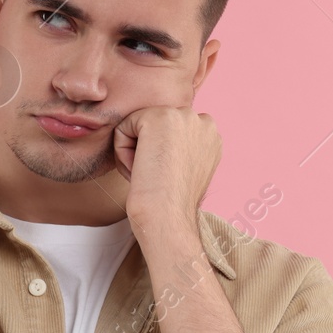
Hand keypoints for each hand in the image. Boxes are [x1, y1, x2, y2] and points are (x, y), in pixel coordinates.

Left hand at [112, 104, 221, 234]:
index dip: (159, 157)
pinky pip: (123, 128)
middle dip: (147, 151)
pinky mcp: (158, 117)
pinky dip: (122, 152)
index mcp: (211, 135)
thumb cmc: (170, 205)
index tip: (166, 178)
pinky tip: (140, 169)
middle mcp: (202, 121)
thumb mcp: (185, 170)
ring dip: (134, 152)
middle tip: (156, 178)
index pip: (168, 132)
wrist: (167, 217)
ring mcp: (182, 116)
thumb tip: (162, 142)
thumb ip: (180, 149)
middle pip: (152, 127)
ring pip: (137, 126)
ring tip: (149, 174)